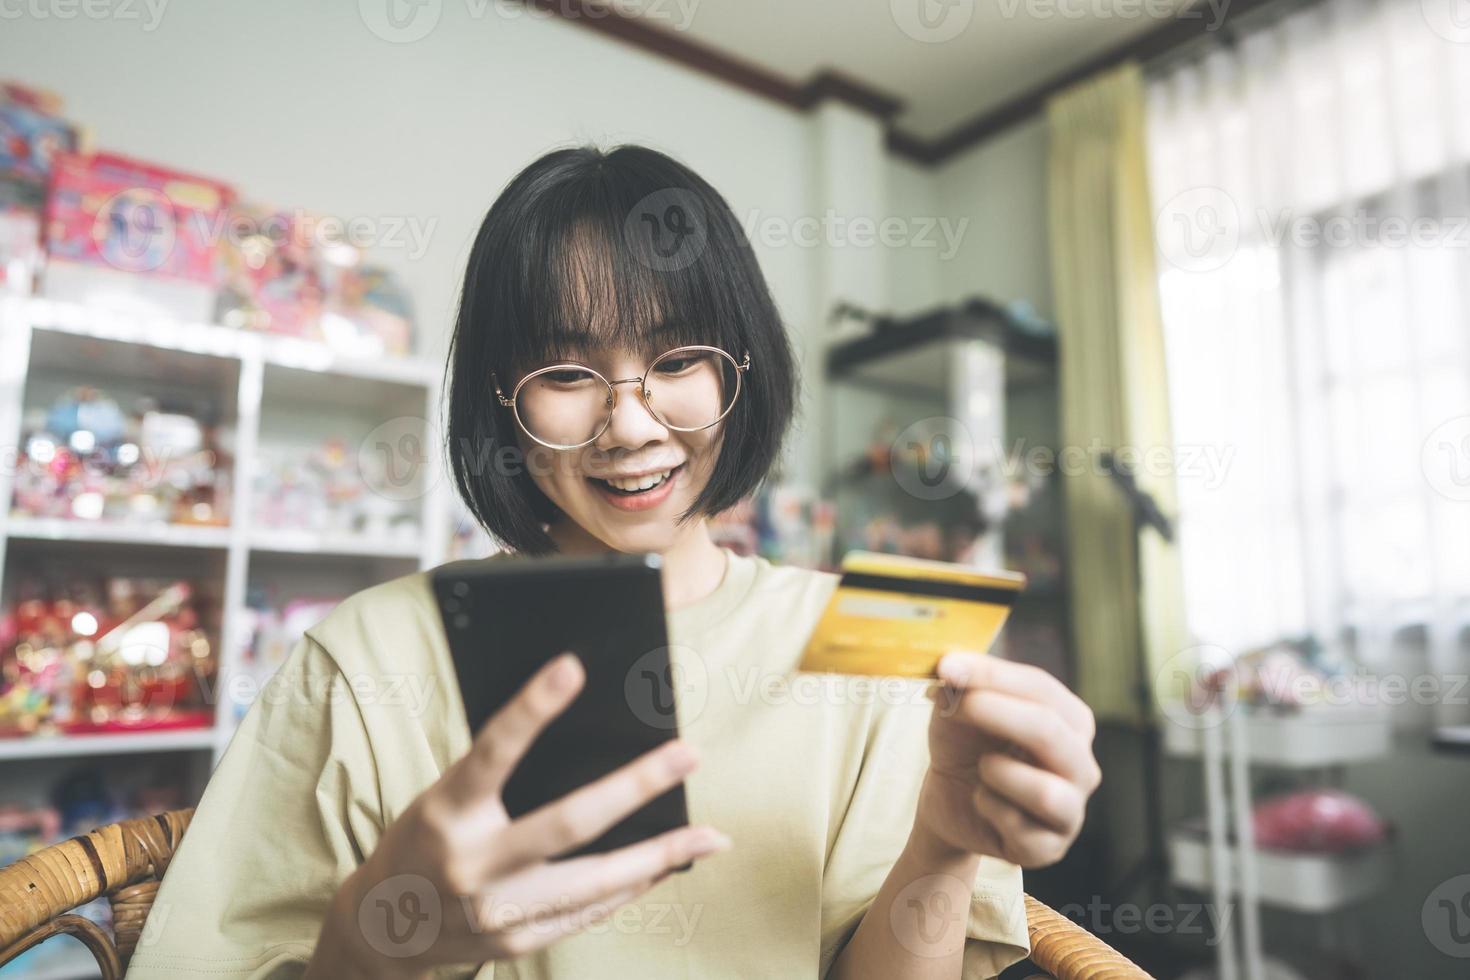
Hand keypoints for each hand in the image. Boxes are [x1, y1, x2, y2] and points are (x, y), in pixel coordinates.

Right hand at [310, 653, 728, 978]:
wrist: (383, 931)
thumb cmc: (425, 841)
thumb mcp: (443, 797)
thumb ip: (498, 772)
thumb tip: (585, 735)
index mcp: (446, 812)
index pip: (492, 751)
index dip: (531, 708)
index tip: (572, 665)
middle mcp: (472, 864)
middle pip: (567, 822)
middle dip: (635, 785)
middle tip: (688, 753)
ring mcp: (497, 911)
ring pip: (597, 880)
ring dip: (661, 854)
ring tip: (710, 836)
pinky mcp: (518, 941)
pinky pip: (591, 909)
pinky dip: (635, 885)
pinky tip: (669, 865)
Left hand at [916, 651, 1099, 868]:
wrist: (948, 800)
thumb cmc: (964, 746)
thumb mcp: (957, 711)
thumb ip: (959, 687)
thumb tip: (951, 668)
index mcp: (1069, 721)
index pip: (1041, 689)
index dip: (993, 675)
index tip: (948, 667)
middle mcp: (1081, 764)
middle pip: (1050, 732)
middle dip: (997, 714)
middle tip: (956, 706)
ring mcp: (1071, 810)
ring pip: (1045, 792)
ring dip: (999, 774)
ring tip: (982, 768)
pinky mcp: (1050, 848)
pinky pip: (1020, 828)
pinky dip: (989, 808)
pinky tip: (981, 801)